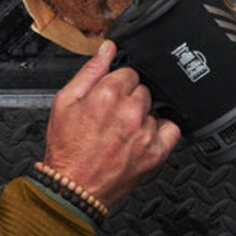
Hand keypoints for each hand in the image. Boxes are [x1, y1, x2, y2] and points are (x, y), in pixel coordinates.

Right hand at [43, 40, 180, 207]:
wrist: (74, 186)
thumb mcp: (65, 101)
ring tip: (121, 130)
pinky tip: (142, 136)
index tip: (108, 95)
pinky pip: (171, 129)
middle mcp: (131, 111)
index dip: (116, 82)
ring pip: (153, 108)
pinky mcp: (156, 152)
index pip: (128, 71)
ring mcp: (146, 132)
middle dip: (128, 97)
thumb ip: (89, 71)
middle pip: (143, 89)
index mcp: (108, 94)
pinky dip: (160, 130)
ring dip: (141, 115)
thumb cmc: (66, 147)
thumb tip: (107, 49)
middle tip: (111, 114)